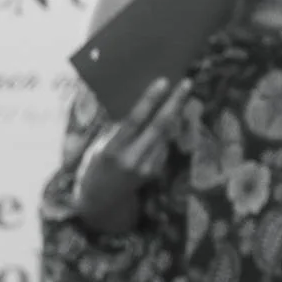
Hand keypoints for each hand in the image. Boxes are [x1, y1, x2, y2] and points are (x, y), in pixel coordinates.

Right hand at [74, 76, 190, 224]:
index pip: (134, 120)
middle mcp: (132, 158)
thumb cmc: (94, 166)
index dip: (150, 100)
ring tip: (182, 93)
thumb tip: (133, 100)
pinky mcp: (156, 171)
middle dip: (175, 103)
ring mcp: (147, 167)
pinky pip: (164, 144)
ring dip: (176, 113)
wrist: (101, 200)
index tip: (163, 82)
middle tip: (187, 83)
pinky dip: (168, 128)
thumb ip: (115, 127)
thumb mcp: (98, 146)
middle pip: (160, 126)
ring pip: (166, 134)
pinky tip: (171, 114)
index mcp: (112, 149)